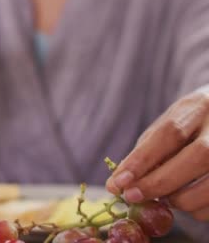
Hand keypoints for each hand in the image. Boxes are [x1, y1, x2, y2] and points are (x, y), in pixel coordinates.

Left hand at [106, 91, 208, 220]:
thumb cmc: (192, 123)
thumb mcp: (169, 125)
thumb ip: (146, 151)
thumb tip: (117, 184)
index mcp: (199, 106)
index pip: (170, 132)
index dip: (143, 160)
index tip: (118, 182)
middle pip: (197, 157)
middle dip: (159, 183)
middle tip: (132, 196)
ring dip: (180, 199)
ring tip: (163, 198)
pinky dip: (197, 209)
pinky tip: (188, 200)